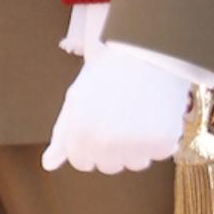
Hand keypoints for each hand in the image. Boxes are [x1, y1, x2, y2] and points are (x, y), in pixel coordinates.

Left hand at [41, 42, 190, 173]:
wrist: (149, 48)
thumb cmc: (111, 70)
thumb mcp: (78, 97)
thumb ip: (63, 133)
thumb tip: (49, 164)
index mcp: (79, 134)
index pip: (82, 162)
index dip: (92, 143)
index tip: (104, 122)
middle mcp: (104, 143)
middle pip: (110, 165)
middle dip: (115, 147)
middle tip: (125, 116)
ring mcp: (134, 144)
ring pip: (136, 162)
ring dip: (140, 146)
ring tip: (143, 114)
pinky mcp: (162, 140)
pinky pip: (162, 151)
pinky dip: (164, 137)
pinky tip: (160, 114)